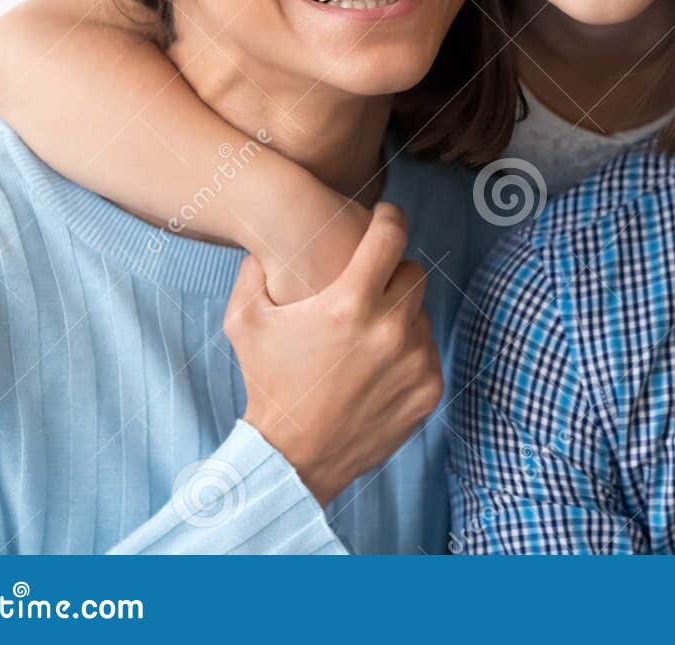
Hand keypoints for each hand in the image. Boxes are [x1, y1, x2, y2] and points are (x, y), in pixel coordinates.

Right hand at [225, 202, 442, 505]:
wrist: (292, 458)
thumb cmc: (267, 384)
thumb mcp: (245, 323)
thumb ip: (253, 273)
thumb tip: (264, 242)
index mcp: (350, 304)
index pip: (390, 237)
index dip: (389, 218)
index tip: (386, 216)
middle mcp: (390, 329)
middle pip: (413, 273)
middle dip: (393, 273)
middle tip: (371, 286)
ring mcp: (414, 361)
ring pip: (422, 313)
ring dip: (400, 315)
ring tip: (368, 334)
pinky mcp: (429, 388)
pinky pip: (428, 350)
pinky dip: (409, 351)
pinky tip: (378, 364)